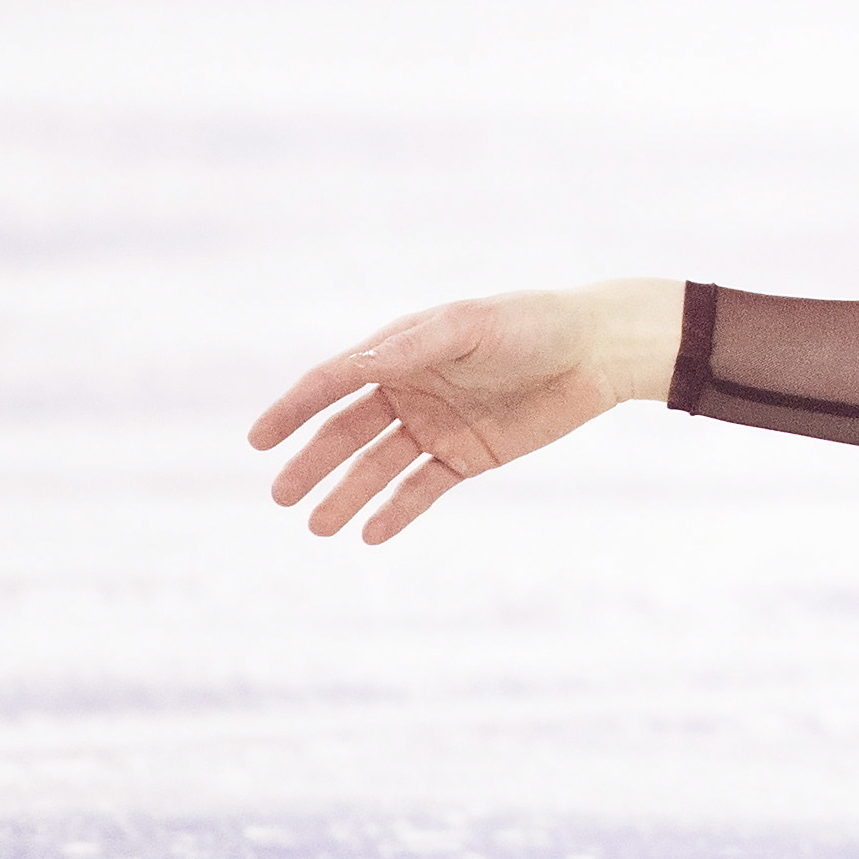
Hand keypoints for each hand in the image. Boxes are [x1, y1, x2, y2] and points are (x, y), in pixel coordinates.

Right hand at [246, 280, 677, 544]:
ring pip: (378, 466)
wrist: (599, 351)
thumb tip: (356, 367)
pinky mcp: (468, 456)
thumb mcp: (471, 327)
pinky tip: (371, 533)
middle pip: (347, 431)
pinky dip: (395, 511)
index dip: (294, 409)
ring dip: (347, 494)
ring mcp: (437, 425)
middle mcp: (412, 389)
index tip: (259, 439)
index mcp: (404, 351)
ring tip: (319, 525)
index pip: (335, 382)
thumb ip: (415, 347)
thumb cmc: (535, 325)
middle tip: (281, 496)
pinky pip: (421, 488)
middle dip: (312, 462)